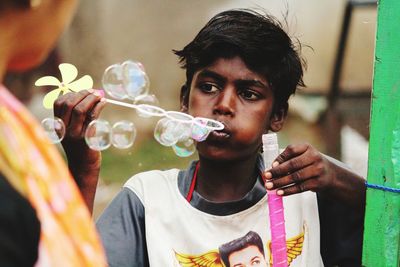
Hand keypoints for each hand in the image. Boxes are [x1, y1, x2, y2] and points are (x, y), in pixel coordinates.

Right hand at [53, 89, 105, 211]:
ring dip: (91, 98)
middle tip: (94, 92)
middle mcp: (63, 129)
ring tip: (100, 96)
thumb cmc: (81, 147)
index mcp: (58, 125)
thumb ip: (76, 117)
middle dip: (83, 94)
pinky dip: (98, 107)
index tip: (84, 91)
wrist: (83, 167)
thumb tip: (88, 96)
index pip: (59, 103)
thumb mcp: (73, 131)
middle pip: (69, 104)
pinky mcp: (86, 138)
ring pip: (80, 109)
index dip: (72, 93)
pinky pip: (92, 117)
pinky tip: (103, 103)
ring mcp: (74, 134)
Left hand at [263, 143, 365, 208]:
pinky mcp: (318, 183)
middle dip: (277, 172)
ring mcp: (317, 170)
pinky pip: (300, 187)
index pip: (291, 150)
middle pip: (292, 165)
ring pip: (295, 177)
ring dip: (280, 182)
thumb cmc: (310, 163)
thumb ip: (289, 158)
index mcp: (308, 147)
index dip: (280, 158)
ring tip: (270, 186)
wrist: (331, 174)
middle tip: (266, 176)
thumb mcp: (303, 155)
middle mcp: (314, 157)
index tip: (271, 166)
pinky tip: (280, 192)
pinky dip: (288, 190)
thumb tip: (271, 168)